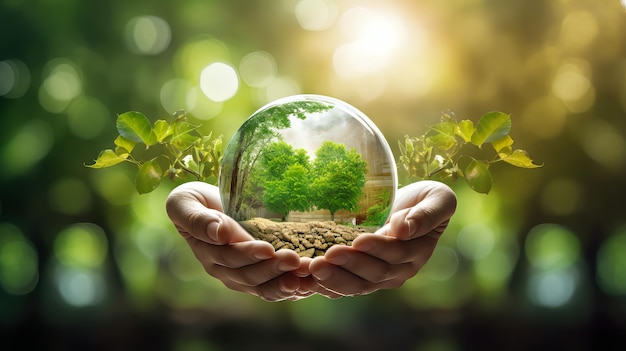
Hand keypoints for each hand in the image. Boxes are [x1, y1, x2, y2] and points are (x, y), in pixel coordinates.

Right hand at [165, 181, 309, 301]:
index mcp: (208, 253)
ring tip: (307, 275)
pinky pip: (275, 288)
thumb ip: (196, 218)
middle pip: (250, 276)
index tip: (268, 248)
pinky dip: (293, 289)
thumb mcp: (185, 202)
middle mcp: (225, 270)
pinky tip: (310, 286)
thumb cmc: (193, 201)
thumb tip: (216, 232)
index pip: (230, 257)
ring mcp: (242, 276)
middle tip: (296, 260)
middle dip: (274, 269)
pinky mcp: (259, 276)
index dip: (248, 254)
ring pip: (265, 287)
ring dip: (287, 283)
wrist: (206, 206)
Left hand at [306, 181, 456, 296]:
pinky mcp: (358, 276)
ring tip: (311, 268)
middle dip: (348, 266)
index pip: (396, 254)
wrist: (410, 208)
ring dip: (333, 279)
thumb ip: (426, 215)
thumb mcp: (438, 199)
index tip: (358, 240)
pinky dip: (324, 286)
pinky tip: (306, 280)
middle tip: (325, 258)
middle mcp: (397, 271)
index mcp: (416, 253)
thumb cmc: (426, 200)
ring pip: (355, 285)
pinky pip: (342, 286)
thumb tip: (404, 229)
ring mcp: (377, 276)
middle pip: (373, 274)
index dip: (378, 248)